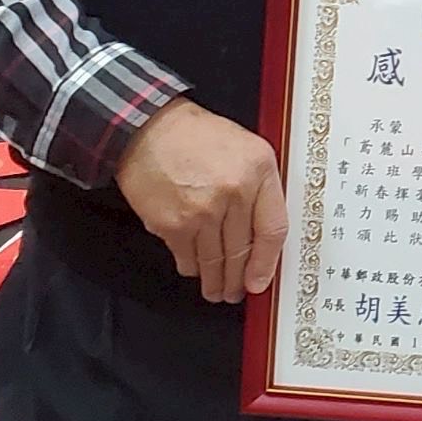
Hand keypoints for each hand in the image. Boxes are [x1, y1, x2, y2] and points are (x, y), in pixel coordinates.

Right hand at [115, 98, 285, 303]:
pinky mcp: (172, 224)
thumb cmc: (197, 137)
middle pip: (242, 251)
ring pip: (214, 261)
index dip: (268, 261)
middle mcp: (233, 192)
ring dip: (215, 282)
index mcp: (259, 170)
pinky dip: (191, 268)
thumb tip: (264, 234)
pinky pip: (187, 258)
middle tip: (236, 291)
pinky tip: (194, 270)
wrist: (149, 129)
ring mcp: (202, 211)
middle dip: (239, 280)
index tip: (261, 279)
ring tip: (217, 290)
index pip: (273, 229)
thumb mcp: (247, 149)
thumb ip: (261, 187)